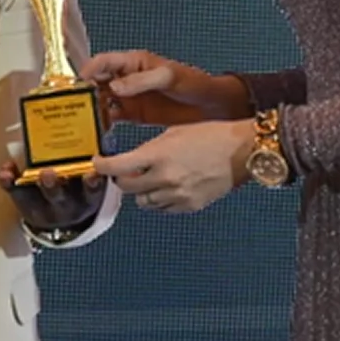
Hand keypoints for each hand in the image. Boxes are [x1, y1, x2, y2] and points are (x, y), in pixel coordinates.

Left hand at [0, 158, 104, 234]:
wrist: (64, 220)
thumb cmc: (80, 189)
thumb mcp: (92, 180)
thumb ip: (94, 158)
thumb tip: (101, 122)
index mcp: (86, 198)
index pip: (91, 192)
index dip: (92, 184)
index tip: (91, 173)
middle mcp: (66, 204)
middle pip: (59, 197)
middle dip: (53, 185)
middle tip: (48, 172)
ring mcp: (44, 205)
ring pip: (38, 197)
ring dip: (32, 184)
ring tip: (30, 171)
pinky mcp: (25, 202)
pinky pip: (16, 194)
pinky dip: (9, 182)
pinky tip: (6, 171)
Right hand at [79, 50, 247, 125]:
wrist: (212, 106)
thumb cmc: (194, 83)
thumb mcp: (170, 77)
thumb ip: (142, 80)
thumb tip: (115, 88)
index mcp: (134, 62)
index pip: (104, 62)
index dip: (89, 70)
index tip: (77, 84)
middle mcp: (127, 78)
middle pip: (97, 82)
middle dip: (83, 93)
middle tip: (72, 107)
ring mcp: (129, 97)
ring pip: (101, 101)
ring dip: (91, 110)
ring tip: (80, 123)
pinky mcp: (134, 114)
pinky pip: (112, 117)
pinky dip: (102, 124)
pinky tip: (96, 134)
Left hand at [93, 120, 248, 213]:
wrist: (241, 151)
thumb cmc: (210, 135)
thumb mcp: (173, 132)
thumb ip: (149, 149)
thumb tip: (130, 160)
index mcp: (158, 155)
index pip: (117, 167)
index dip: (102, 165)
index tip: (98, 162)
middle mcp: (164, 177)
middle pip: (126, 187)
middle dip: (121, 178)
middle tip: (124, 171)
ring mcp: (177, 195)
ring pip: (143, 202)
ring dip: (141, 191)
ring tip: (152, 178)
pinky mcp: (189, 206)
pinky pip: (163, 209)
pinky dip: (160, 200)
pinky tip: (169, 187)